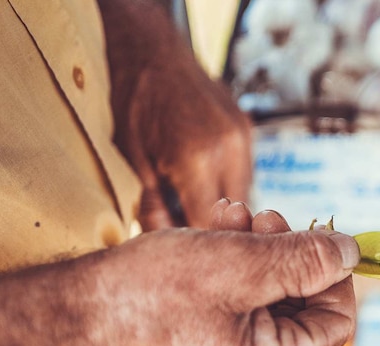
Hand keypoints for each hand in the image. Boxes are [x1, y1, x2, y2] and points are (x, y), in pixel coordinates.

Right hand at [81, 200, 358, 345]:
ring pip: (270, 306)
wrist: (70, 316)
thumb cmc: (147, 294)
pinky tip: (217, 236)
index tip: (317, 232)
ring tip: (232, 217)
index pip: (335, 322)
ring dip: (258, 254)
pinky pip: (241, 317)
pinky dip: (236, 275)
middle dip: (286, 254)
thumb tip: (351, 252)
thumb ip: (306, 259)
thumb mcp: (240, 263)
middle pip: (301, 311)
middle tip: (263, 215)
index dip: (332, 272)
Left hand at [100, 0, 252, 230]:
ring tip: (195, 210)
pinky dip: (227, 187)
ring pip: (244, 197)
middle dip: (213, 231)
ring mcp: (243, 138)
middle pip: (234, 217)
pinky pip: (244, 174)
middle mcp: (229, 150)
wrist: (152, 53)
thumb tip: (164, 239)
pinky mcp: (247, 131)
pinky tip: (206, 187)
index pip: (207, 226)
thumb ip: (153, 204)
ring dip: (225, 210)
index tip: (184, 257)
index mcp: (196, 160)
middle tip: (190, 241)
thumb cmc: (133, 103)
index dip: (195, 247)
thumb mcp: (133, 159)